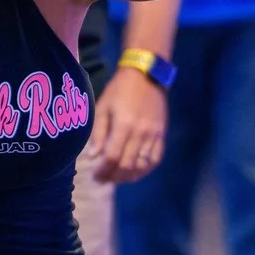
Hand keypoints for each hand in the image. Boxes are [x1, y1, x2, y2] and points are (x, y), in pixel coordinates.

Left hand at [89, 66, 166, 182]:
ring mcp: (154, 135)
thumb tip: (93, 157)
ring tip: (117, 177)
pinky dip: (145, 170)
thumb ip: (98, 133)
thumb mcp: (103, 107)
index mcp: (124, 125)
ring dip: (128, 176)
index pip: (112, 157)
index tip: (95, 176)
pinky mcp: (162, 134)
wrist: (146, 75)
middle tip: (103, 180)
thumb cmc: (119, 90)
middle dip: (113, 177)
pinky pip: (156, 159)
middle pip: (127, 165)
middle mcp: (140, 133)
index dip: (103, 171)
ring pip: (142, 166)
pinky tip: (135, 173)